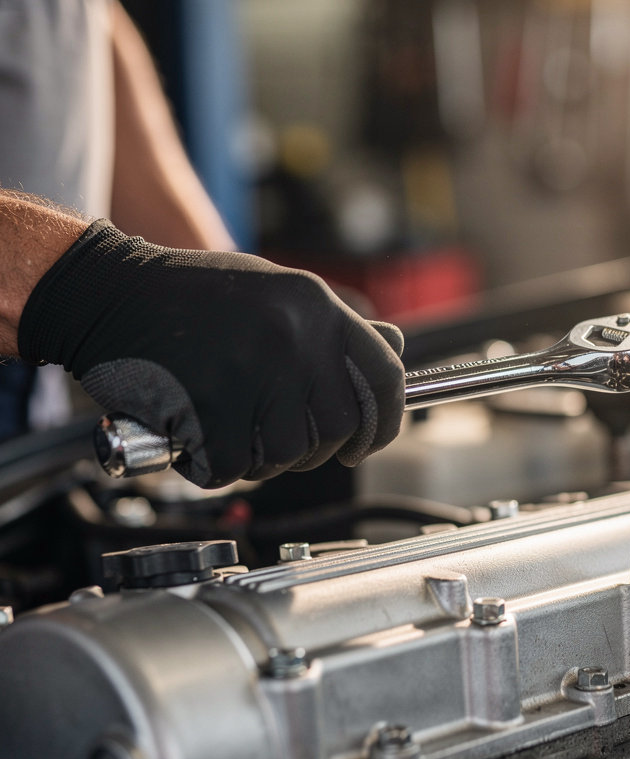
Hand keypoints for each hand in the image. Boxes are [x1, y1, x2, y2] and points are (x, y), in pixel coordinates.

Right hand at [18, 220, 404, 487]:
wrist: (105, 291)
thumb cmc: (190, 298)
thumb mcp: (275, 292)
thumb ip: (332, 329)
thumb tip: (395, 351)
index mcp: (315, 306)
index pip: (385, 375)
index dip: (386, 420)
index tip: (367, 442)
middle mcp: (293, 337)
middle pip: (340, 428)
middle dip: (316, 449)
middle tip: (281, 441)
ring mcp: (252, 372)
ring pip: (290, 455)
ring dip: (262, 459)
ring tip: (230, 430)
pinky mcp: (209, 407)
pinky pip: (234, 467)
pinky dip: (215, 466)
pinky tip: (196, 437)